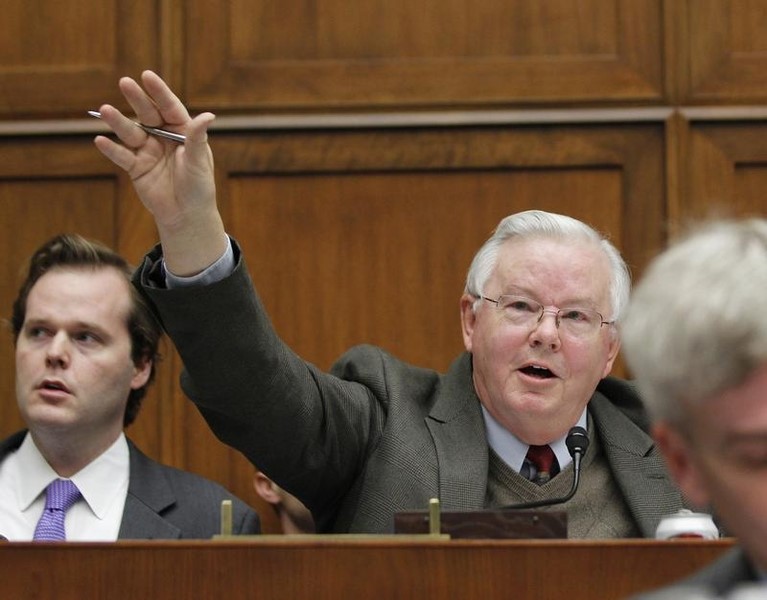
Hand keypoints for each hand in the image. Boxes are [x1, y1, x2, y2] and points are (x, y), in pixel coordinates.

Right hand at [93, 70, 226, 274]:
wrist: (186, 215)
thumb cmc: (198, 187)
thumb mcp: (199, 161)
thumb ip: (197, 139)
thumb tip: (208, 116)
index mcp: (182, 132)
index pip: (170, 107)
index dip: (159, 92)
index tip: (147, 76)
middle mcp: (163, 138)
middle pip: (148, 115)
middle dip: (137, 99)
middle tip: (124, 82)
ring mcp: (148, 151)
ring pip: (131, 133)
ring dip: (118, 122)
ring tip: (105, 110)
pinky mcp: (136, 168)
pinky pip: (122, 156)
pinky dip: (111, 149)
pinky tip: (100, 140)